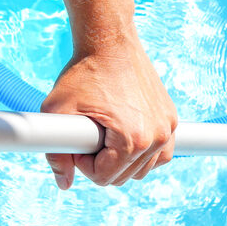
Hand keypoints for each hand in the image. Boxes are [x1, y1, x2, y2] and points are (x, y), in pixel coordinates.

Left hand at [41, 21, 177, 188]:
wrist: (110, 42)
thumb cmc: (83, 72)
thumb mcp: (57, 109)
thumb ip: (55, 153)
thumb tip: (63, 184)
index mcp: (132, 139)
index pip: (103, 177)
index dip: (82, 161)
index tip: (77, 136)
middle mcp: (157, 136)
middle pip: (123, 177)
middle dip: (101, 161)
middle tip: (89, 131)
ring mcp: (168, 127)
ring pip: (142, 169)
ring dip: (122, 159)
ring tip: (105, 131)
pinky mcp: (171, 118)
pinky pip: (160, 154)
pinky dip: (143, 153)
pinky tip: (125, 136)